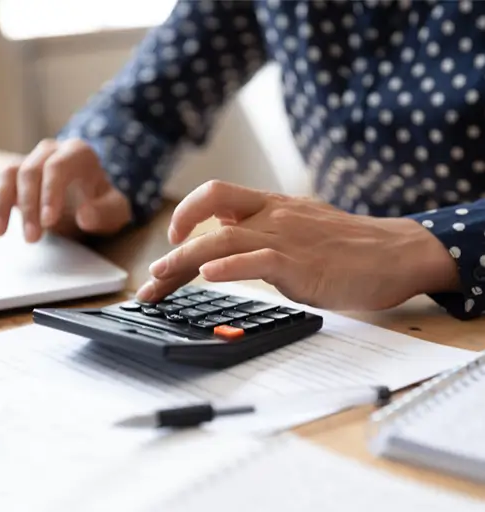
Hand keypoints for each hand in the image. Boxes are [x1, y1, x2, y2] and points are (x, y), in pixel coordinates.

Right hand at [0, 138, 131, 241]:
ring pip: (7, 173)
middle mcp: (51, 151)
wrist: (92, 199)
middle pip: (30, 171)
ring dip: (0, 203)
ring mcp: (30, 160)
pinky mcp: (14, 174)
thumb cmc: (103, 204)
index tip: (48, 222)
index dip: (50, 193)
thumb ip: (105, 213)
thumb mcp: (115, 211)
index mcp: (78, 153)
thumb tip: (85, 216)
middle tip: (32, 238)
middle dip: (29, 206)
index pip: (58, 167)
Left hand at [136, 181, 459, 309]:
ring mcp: (285, 237)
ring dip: (185, 259)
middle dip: (174, 246)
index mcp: (272, 205)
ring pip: (223, 239)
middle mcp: (273, 216)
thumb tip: (230, 242)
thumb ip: (265, 232)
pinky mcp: (300, 263)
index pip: (216, 198)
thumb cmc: (348, 246)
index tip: (172, 237)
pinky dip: (230, 267)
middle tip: (152, 276)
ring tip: (160, 278)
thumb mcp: (300, 227)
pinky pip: (257, 260)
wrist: (395, 253)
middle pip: (210, 216)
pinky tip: (210, 276)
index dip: (186, 214)